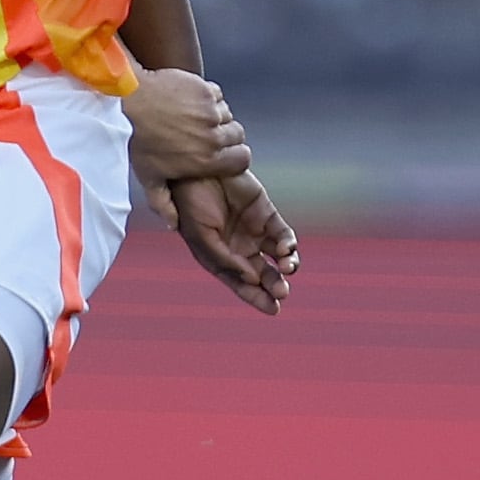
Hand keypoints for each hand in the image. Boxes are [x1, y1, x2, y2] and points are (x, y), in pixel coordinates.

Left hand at [126, 65, 251, 214]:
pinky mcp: (203, 89)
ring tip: (195, 118)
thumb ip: (165, 204)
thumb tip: (174, 225)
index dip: (234, 157)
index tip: (221, 154)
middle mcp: (212, 136)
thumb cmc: (136, 141)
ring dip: (215, 117)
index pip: (242, 159)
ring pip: (226, 114)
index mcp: (205, 160)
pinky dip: (207, 98)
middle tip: (206, 135)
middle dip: (225, 136)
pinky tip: (189, 102)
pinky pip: (216, 95)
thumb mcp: (149, 179)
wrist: (126, 104)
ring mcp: (209, 110)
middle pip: (237, 136)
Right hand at [168, 169, 299, 313]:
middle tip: (281, 292)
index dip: (257, 298)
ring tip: (287, 269)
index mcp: (221, 259)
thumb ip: (226, 259)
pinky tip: (285, 249)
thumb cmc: (190, 204)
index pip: (242, 284)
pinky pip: (282, 234)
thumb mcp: (201, 237)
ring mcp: (254, 231)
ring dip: (287, 266)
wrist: (196, 169)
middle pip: (264, 274)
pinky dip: (288, 244)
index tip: (273, 310)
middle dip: (274, 285)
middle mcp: (240, 248)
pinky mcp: (266, 213)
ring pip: (278, 256)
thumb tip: (252, 279)